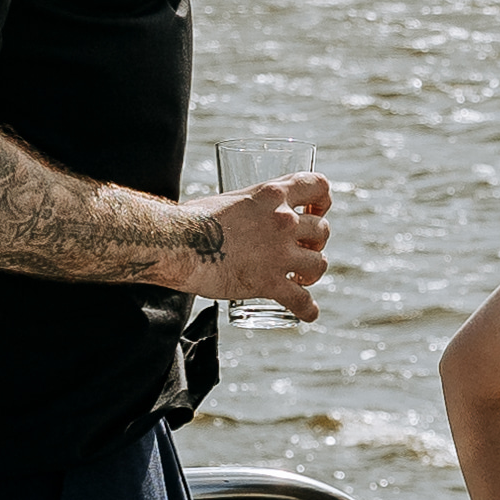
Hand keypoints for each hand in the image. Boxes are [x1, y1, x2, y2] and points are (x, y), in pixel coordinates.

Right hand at [184, 174, 333, 314]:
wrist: (176, 243)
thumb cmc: (193, 219)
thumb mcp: (232, 198)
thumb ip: (253, 204)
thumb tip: (252, 214)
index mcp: (273, 194)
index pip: (319, 186)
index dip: (322, 199)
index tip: (315, 210)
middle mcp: (284, 221)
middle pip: (323, 230)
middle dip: (316, 242)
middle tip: (302, 250)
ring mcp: (279, 254)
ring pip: (320, 264)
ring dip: (313, 272)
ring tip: (301, 278)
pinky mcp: (269, 283)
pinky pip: (302, 301)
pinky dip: (308, 309)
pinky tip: (307, 313)